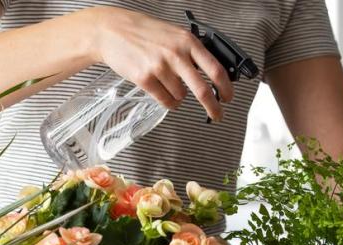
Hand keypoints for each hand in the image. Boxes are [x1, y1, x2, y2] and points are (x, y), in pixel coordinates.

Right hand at [86, 7, 232, 120]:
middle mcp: (176, 55)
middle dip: (213, 107)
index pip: (215, 69)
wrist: (114, 31)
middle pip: (202, 90)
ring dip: (179, 97)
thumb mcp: (174, 34)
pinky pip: (165, 100)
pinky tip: (163, 92)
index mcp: (187, 42)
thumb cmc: (144, 32)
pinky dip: (168, 101)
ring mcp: (160, 68)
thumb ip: (192, 51)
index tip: (228, 97)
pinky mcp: (145, 79)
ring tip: (168, 83)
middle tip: (217, 115)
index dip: (226, 87)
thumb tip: (210, 73)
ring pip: (181, 96)